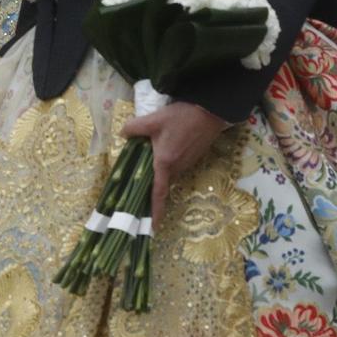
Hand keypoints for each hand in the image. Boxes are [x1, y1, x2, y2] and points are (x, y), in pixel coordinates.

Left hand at [119, 100, 229, 227]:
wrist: (212, 110)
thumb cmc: (182, 117)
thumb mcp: (153, 119)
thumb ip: (133, 128)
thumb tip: (124, 134)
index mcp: (165, 163)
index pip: (158, 192)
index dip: (155, 211)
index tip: (152, 227)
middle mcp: (178, 167)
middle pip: (162, 182)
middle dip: (152, 184)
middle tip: (138, 183)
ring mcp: (189, 162)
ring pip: (170, 172)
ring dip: (161, 169)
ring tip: (151, 158)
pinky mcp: (195, 156)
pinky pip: (178, 165)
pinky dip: (169, 162)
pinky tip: (167, 147)